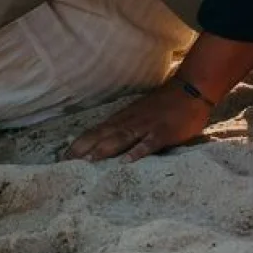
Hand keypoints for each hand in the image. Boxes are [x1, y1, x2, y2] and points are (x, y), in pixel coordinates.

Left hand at [64, 81, 213, 161]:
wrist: (190, 90)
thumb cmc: (164, 105)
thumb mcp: (139, 114)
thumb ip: (125, 127)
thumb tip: (107, 142)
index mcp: (123, 118)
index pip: (96, 131)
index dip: (79, 143)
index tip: (63, 157)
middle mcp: (130, 121)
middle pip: (103, 135)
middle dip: (84, 148)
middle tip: (67, 163)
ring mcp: (146, 126)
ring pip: (121, 138)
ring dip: (105, 149)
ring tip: (89, 161)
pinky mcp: (163, 132)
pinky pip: (149, 143)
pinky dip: (138, 152)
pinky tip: (128, 162)